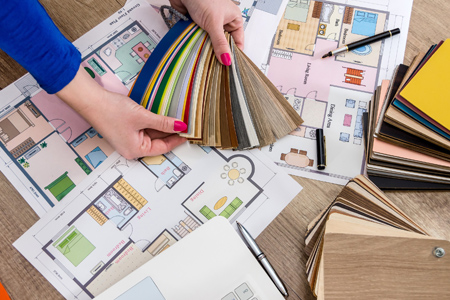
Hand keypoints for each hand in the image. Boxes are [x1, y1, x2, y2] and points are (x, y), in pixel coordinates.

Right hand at [57, 66, 186, 159]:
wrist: (91, 100)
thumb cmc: (110, 111)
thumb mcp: (142, 116)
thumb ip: (163, 122)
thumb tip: (180, 126)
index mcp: (135, 150)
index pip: (163, 147)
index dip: (177, 139)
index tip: (188, 133)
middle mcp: (131, 147)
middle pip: (158, 141)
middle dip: (171, 132)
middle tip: (185, 124)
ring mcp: (128, 138)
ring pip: (152, 133)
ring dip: (162, 126)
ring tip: (175, 118)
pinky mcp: (125, 129)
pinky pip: (144, 128)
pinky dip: (153, 122)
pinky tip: (161, 114)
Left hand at [169, 0, 243, 64]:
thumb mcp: (214, 23)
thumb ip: (220, 43)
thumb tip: (227, 60)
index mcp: (233, 19)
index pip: (238, 42)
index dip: (234, 54)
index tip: (229, 66)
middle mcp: (223, 22)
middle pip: (224, 44)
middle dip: (219, 53)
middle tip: (217, 65)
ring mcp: (210, 25)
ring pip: (211, 44)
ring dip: (207, 48)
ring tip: (206, 58)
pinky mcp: (198, 26)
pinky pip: (200, 40)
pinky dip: (198, 44)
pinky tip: (197, 50)